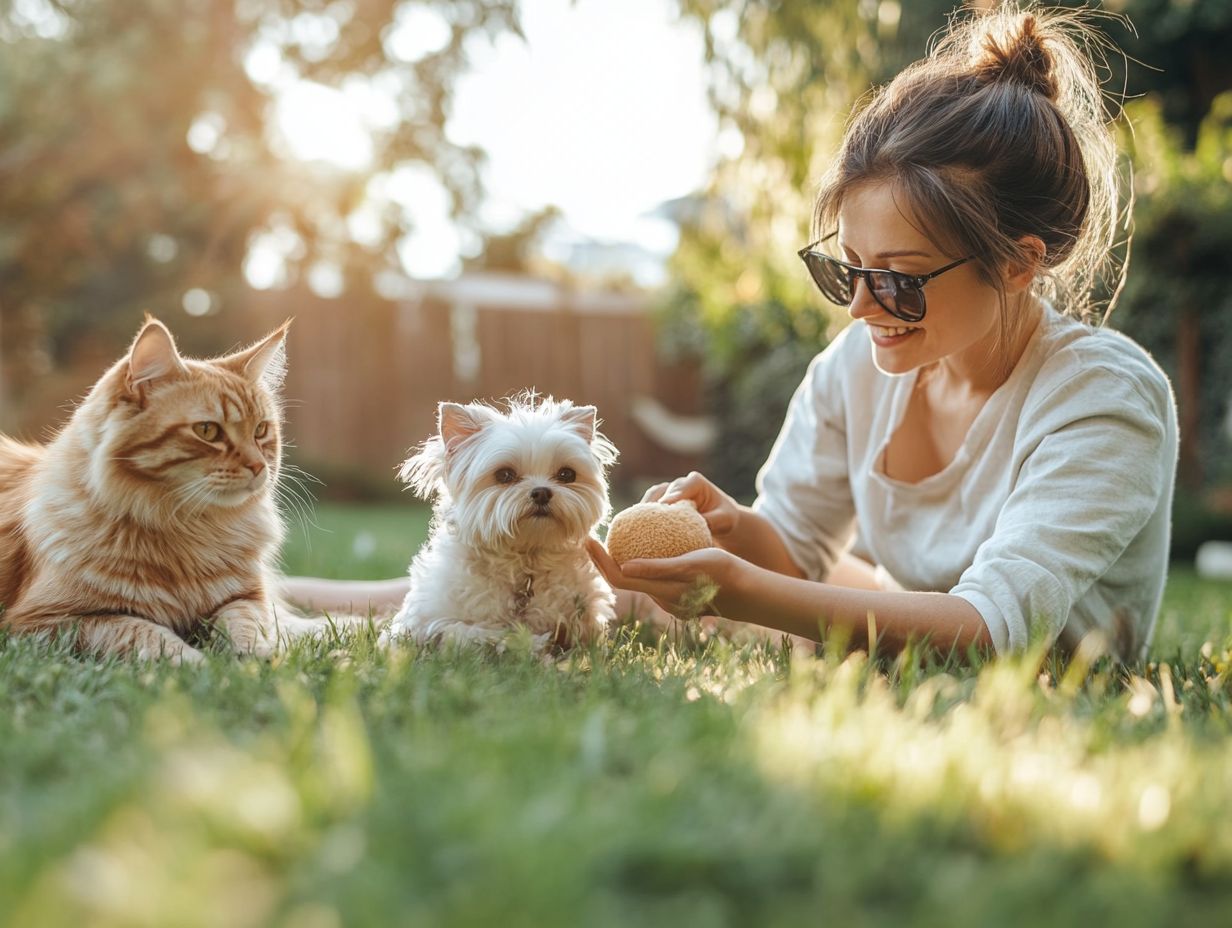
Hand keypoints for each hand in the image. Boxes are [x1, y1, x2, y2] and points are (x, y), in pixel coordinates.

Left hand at [587, 537, 742, 618]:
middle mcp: (663, 600)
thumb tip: (624, 565)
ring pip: (638, 580)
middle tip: (593, 537)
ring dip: (622, 562)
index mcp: (661, 592)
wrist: (748, 591)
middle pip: (623, 579)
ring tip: (613, 539)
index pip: (619, 577)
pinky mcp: (681, 597)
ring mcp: (672, 602)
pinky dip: (642, 565)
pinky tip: (644, 548)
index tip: (588, 539)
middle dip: (604, 560)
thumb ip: (658, 568)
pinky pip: (654, 580)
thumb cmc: (723, 572)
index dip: (600, 560)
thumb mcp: (692, 563)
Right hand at [640, 471, 741, 543]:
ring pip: (651, 498)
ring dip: (642, 510)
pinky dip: (641, 517)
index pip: (681, 488)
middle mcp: (678, 484)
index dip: (672, 496)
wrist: (718, 519)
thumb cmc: (724, 517)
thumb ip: (712, 520)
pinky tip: (634, 529)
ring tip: (634, 524)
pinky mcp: (658, 503)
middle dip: (653, 504)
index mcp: (695, 482)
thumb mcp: (724, 519)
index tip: (664, 505)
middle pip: (662, 492)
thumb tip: (698, 526)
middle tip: (645, 517)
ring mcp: (666, 492)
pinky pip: (647, 508)